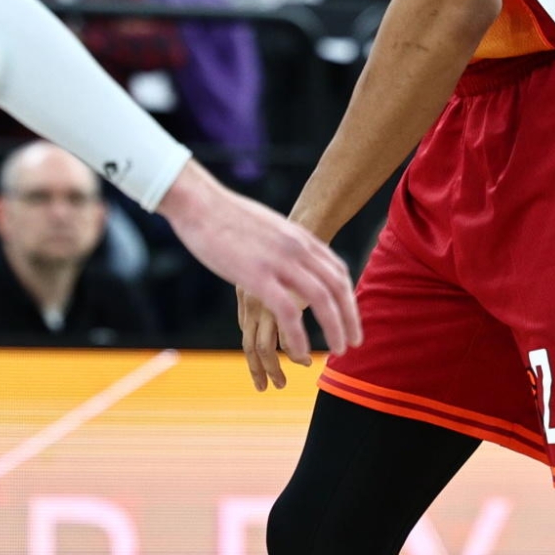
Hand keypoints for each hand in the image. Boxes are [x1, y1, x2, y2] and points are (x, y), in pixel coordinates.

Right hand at [158, 163, 359, 387]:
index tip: (351, 316)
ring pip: (321, 299)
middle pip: (337, 287)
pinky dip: (299, 334)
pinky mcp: (257, 277)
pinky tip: (302, 352)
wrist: (200, 202)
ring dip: (334, 328)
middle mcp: (297, 248)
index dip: (348, 297)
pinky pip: (288, 311)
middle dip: (350, 317)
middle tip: (354, 342)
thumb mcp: (268, 225)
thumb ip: (283, 241)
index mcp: (300, 237)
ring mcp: (279, 262)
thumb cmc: (226, 214)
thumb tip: (289, 253)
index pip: (337, 270)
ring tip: (337, 351)